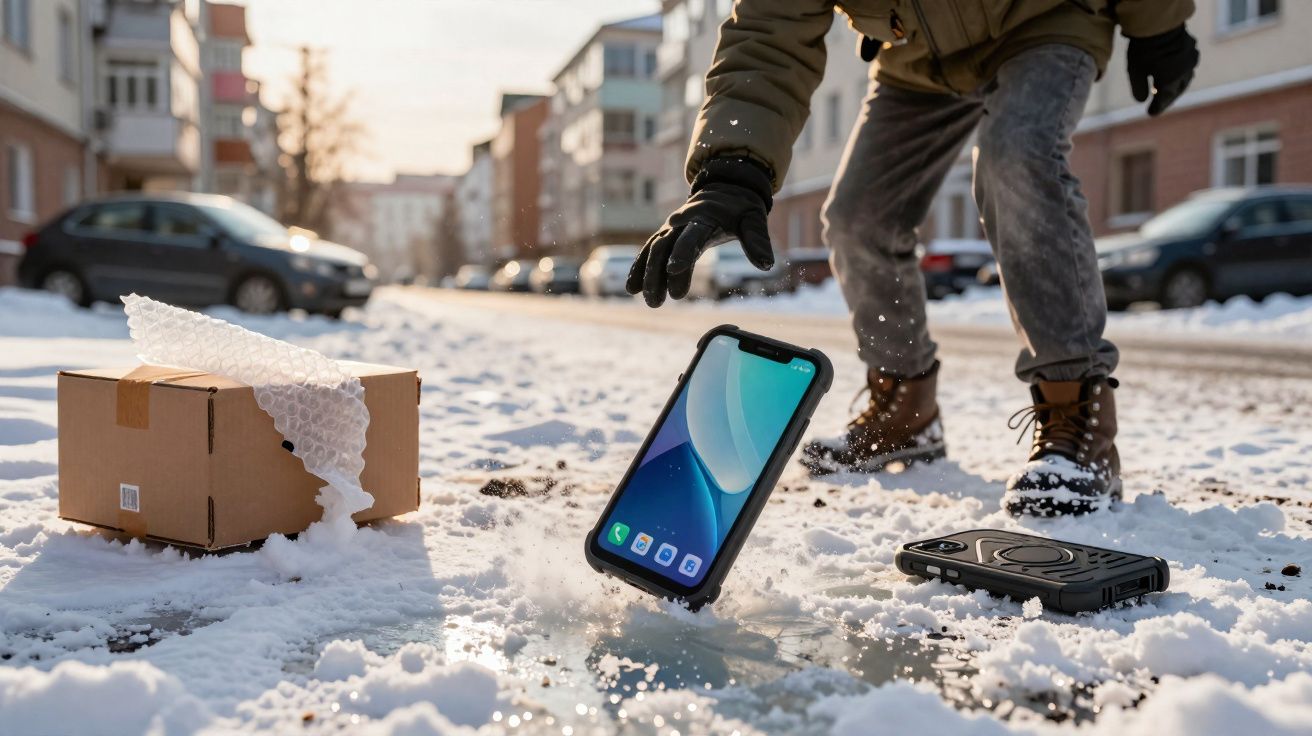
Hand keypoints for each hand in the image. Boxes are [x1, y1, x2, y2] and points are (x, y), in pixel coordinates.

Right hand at [627, 157, 774, 306]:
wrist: (725, 187)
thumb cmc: (741, 208)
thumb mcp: (754, 220)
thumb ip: (757, 241)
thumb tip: (767, 265)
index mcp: (705, 218)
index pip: (692, 236)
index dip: (682, 252)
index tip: (673, 269)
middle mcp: (683, 221)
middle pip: (665, 247)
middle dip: (658, 274)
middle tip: (657, 302)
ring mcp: (672, 227)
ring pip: (654, 250)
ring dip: (647, 275)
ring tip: (649, 301)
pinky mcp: (667, 233)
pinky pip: (649, 250)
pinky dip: (639, 267)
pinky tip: (632, 288)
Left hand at [1126, 25, 1198, 116]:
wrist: (1159, 23)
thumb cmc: (1144, 49)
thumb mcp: (1135, 72)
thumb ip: (1138, 89)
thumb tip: (1141, 101)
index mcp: (1171, 82)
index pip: (1164, 100)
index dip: (1157, 107)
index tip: (1151, 113)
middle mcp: (1185, 73)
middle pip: (1176, 91)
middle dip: (1167, 99)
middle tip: (1158, 104)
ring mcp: (1191, 60)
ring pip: (1184, 78)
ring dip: (1175, 86)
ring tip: (1164, 89)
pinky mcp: (1192, 49)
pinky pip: (1187, 66)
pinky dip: (1179, 73)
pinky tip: (1172, 72)